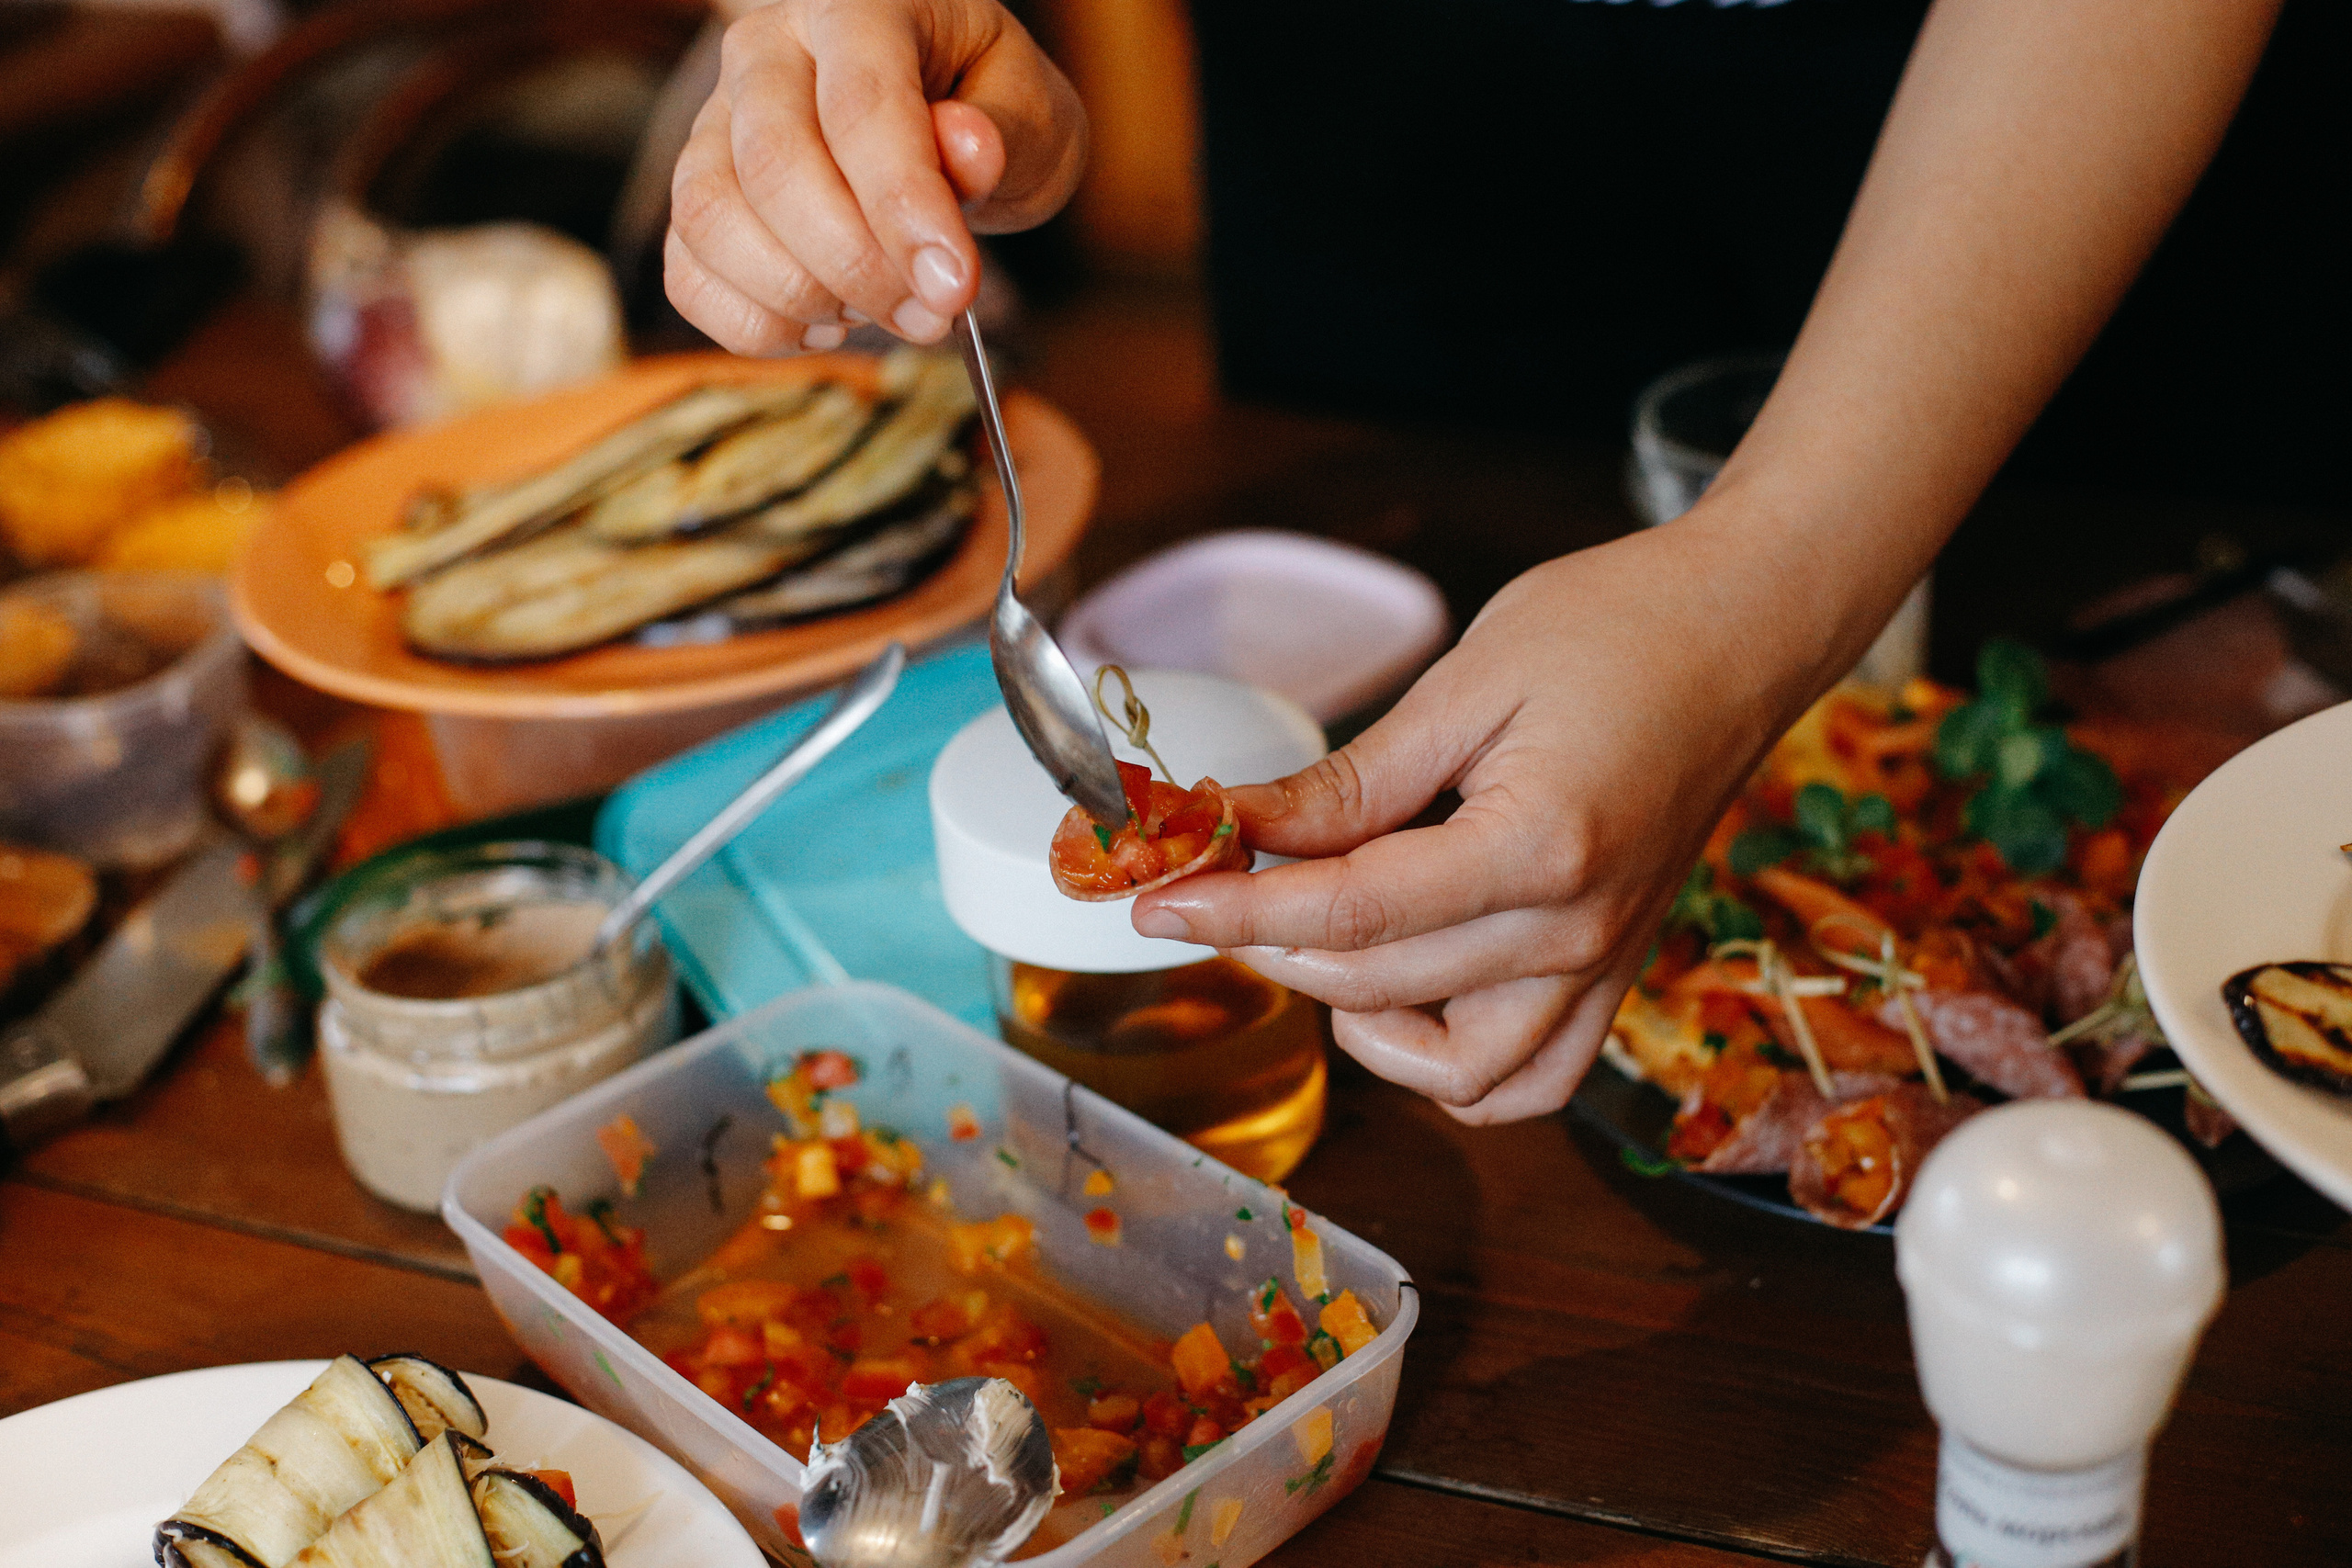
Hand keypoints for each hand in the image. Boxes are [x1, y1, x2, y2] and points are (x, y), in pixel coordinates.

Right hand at [666, 0, 1085, 355]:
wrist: (936, 110)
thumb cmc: (984, 107)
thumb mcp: (1028, 109)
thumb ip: (1003, 131)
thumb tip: (967, 151)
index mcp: (856, 6)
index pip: (859, 105)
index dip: (902, 206)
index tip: (952, 286)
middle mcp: (766, 52)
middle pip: (772, 167)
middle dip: (857, 267)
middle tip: (932, 315)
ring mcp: (714, 122)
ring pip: (711, 220)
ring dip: (802, 299)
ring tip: (882, 312)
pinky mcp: (698, 194)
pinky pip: (688, 274)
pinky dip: (757, 325)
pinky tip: (826, 322)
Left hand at [1131, 516, 1849, 1123]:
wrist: (1743, 632)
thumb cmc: (1617, 629)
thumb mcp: (1464, 684)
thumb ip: (1351, 781)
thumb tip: (1238, 830)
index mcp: (1539, 848)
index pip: (1352, 914)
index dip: (1237, 912)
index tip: (1156, 902)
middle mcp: (1576, 932)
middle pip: (1381, 987)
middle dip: (1269, 945)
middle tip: (1207, 889)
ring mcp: (1602, 965)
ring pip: (1457, 1073)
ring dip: (1363, 1025)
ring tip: (1316, 942)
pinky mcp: (1613, 974)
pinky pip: (1526, 1077)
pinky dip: (1452, 1068)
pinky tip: (1401, 994)